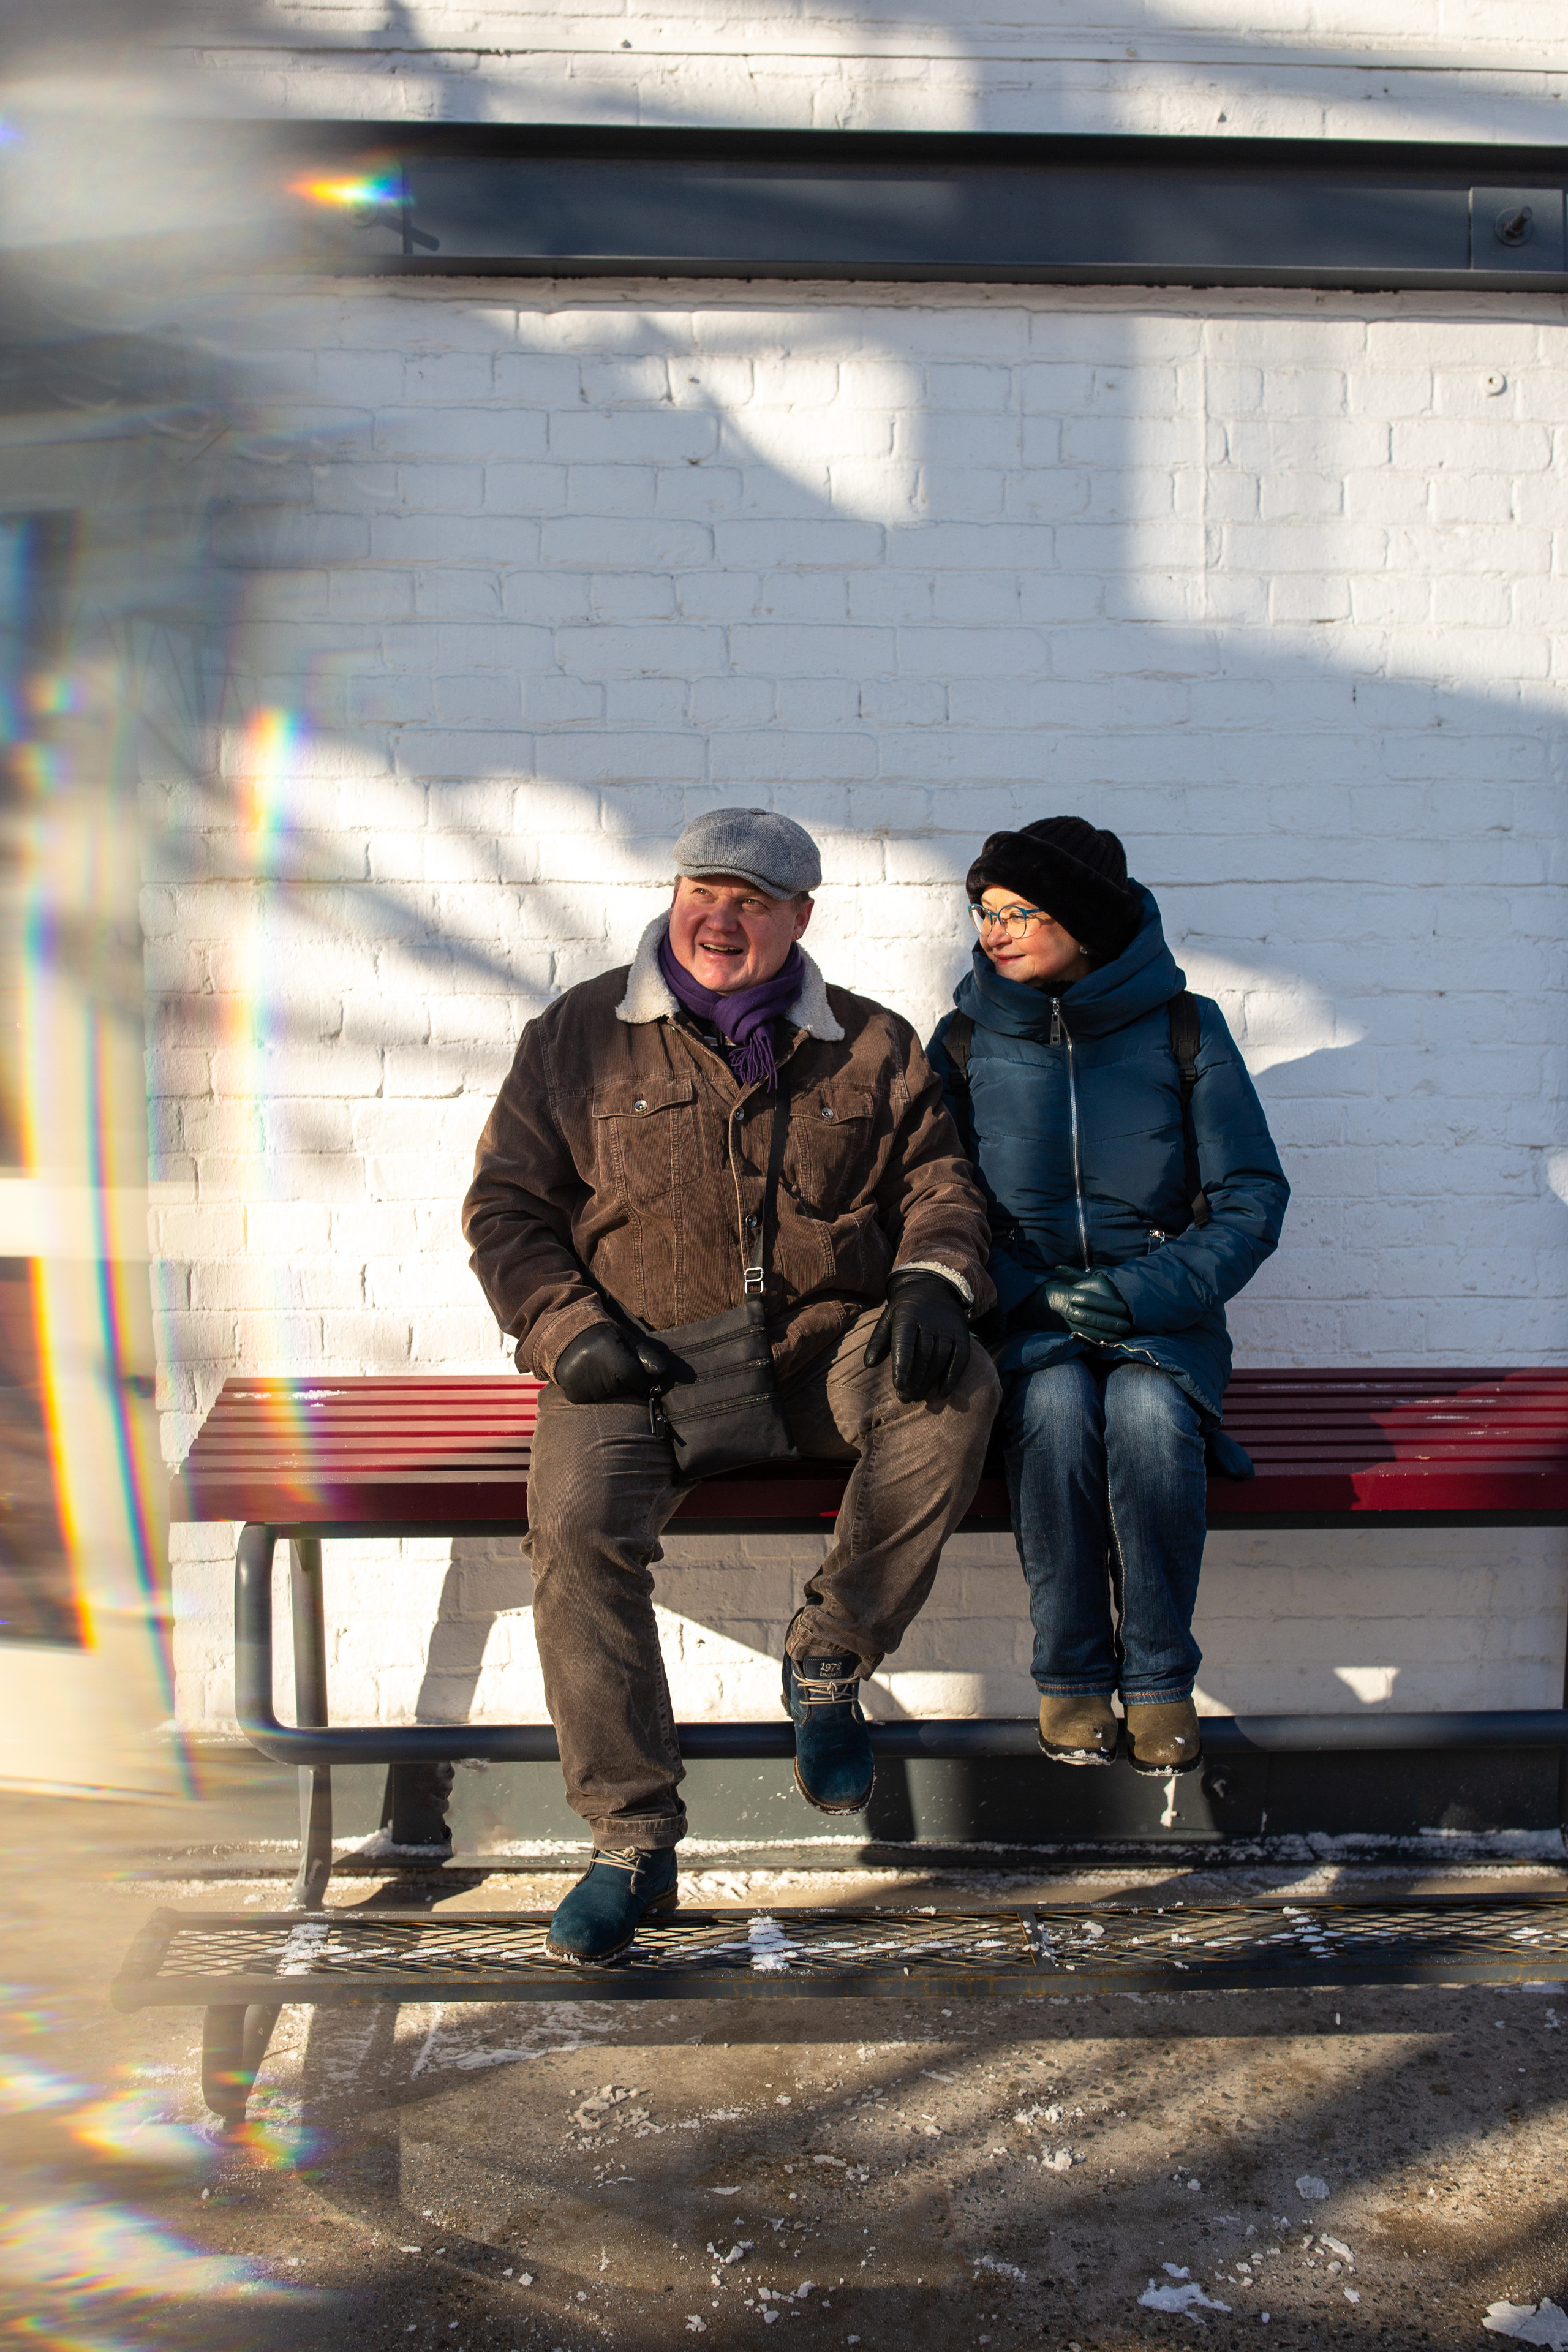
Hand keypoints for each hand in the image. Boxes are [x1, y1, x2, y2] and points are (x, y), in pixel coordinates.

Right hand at [552, 1321, 675, 1404]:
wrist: (566, 1335)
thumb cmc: (603, 1337)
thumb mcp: (626, 1339)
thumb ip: (645, 1355)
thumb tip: (663, 1370)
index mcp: (613, 1355)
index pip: (639, 1381)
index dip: (639, 1377)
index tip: (632, 1369)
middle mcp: (598, 1371)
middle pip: (625, 1390)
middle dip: (624, 1381)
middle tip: (611, 1365)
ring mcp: (584, 1385)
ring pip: (610, 1397)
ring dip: (609, 1387)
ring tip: (598, 1369)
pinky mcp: (575, 1395)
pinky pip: (594, 1401)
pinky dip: (594, 1392)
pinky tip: (588, 1377)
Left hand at [863, 1271, 970, 1402]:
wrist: (933, 1286)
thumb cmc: (905, 1310)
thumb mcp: (888, 1318)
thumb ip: (878, 1341)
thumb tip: (868, 1364)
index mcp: (908, 1316)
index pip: (905, 1343)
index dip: (903, 1365)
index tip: (899, 1385)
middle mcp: (930, 1322)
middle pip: (923, 1355)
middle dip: (914, 1379)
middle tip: (905, 1398)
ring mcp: (948, 1328)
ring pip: (940, 1358)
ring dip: (929, 1381)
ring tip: (917, 1396)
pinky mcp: (962, 1334)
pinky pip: (960, 1358)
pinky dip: (952, 1377)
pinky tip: (942, 1392)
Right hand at [1040, 1265, 1133, 1342]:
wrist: (1030, 1308)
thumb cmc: (1052, 1293)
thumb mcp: (1063, 1283)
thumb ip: (1073, 1275)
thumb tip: (1065, 1267)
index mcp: (1066, 1295)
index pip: (1089, 1299)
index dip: (1107, 1304)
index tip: (1122, 1308)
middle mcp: (1064, 1310)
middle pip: (1090, 1317)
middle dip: (1110, 1322)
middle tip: (1126, 1324)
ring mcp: (1063, 1323)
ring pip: (1086, 1330)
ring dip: (1106, 1333)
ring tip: (1121, 1333)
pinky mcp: (1064, 1333)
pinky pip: (1081, 1338)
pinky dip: (1095, 1340)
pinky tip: (1108, 1340)